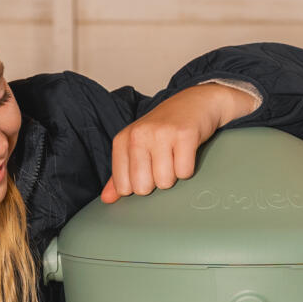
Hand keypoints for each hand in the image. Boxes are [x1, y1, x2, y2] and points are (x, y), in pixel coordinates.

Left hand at [101, 83, 256, 202]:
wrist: (195, 102)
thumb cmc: (164, 129)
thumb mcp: (136, 147)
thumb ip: (120, 174)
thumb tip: (106, 198)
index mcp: (123, 140)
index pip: (123, 187)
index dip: (139, 185)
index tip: (147, 169)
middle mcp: (139, 135)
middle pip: (143, 188)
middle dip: (156, 182)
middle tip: (163, 162)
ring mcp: (161, 133)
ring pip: (165, 182)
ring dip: (174, 175)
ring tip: (175, 155)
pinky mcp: (185, 134)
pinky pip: (184, 172)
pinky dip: (188, 168)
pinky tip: (187, 152)